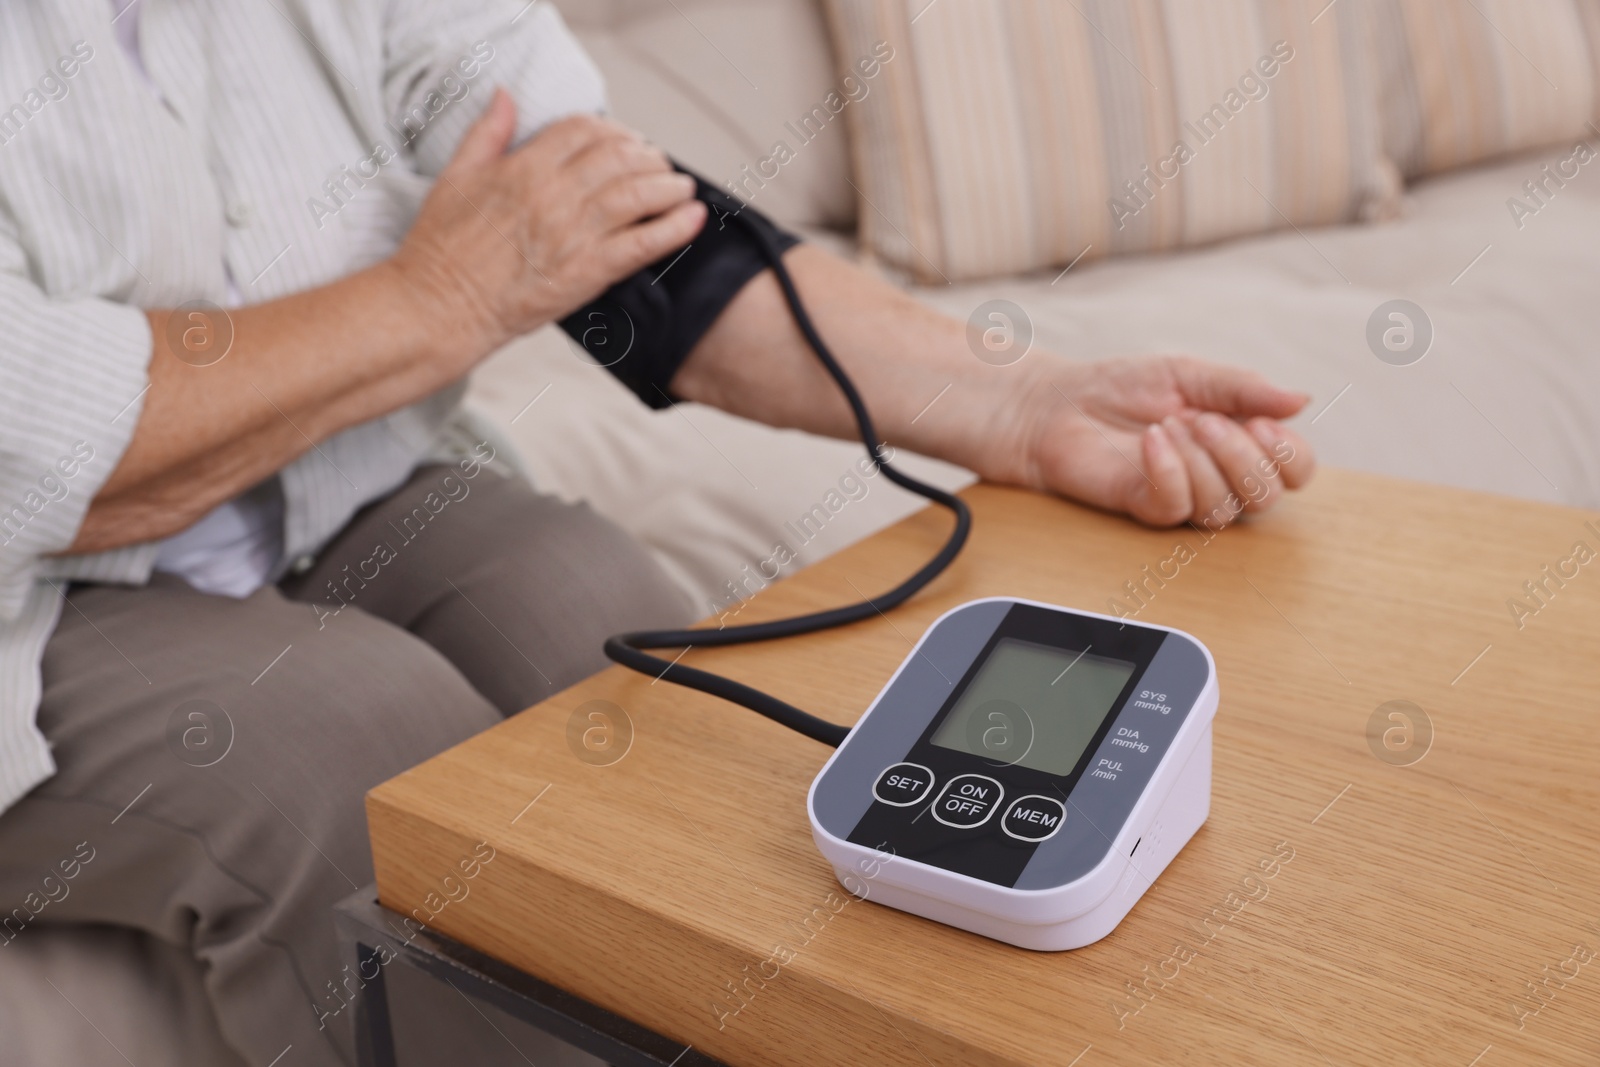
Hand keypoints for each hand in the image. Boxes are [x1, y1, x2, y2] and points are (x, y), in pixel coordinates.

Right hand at [390, 88, 705, 365]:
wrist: (439, 307)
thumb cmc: (441, 248)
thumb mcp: (455, 176)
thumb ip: (487, 133)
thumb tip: (505, 95)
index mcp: (524, 167)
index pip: (583, 130)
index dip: (612, 131)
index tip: (625, 141)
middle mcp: (554, 195)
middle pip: (619, 158)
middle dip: (647, 156)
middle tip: (660, 165)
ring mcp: (574, 234)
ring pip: (638, 194)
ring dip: (668, 186)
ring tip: (683, 187)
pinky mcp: (588, 273)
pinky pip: (643, 243)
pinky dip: (674, 228)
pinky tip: (693, 219)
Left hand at [1011, 356, 1315, 527]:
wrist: (1062, 402)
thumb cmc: (1125, 387)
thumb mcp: (1189, 373)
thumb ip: (1243, 388)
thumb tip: (1303, 399)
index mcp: (1241, 442)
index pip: (1295, 471)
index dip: (1290, 455)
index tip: (1259, 423)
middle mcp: (1220, 477)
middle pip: (1268, 497)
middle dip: (1242, 457)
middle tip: (1202, 420)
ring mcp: (1185, 497)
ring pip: (1223, 507)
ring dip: (1200, 461)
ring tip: (1166, 425)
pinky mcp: (1146, 509)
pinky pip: (1176, 506)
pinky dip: (1168, 471)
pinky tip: (1149, 441)